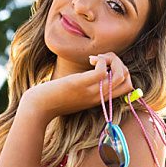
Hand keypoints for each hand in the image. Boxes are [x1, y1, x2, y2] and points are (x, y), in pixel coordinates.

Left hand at [20, 52, 134, 118]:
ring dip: (113, 60)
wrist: (37, 108)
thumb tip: (97, 72)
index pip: (128, 87)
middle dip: (121, 64)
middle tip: (103, 59)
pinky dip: (101, 60)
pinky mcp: (79, 84)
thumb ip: (89, 87)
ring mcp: (91, 92)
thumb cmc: (54, 100)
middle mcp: (99, 97)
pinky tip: (90, 59)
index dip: (123, 72)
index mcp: (100, 100)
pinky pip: (102, 70)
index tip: (106, 66)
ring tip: (97, 58)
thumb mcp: (77, 95)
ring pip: (120, 74)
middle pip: (128, 80)